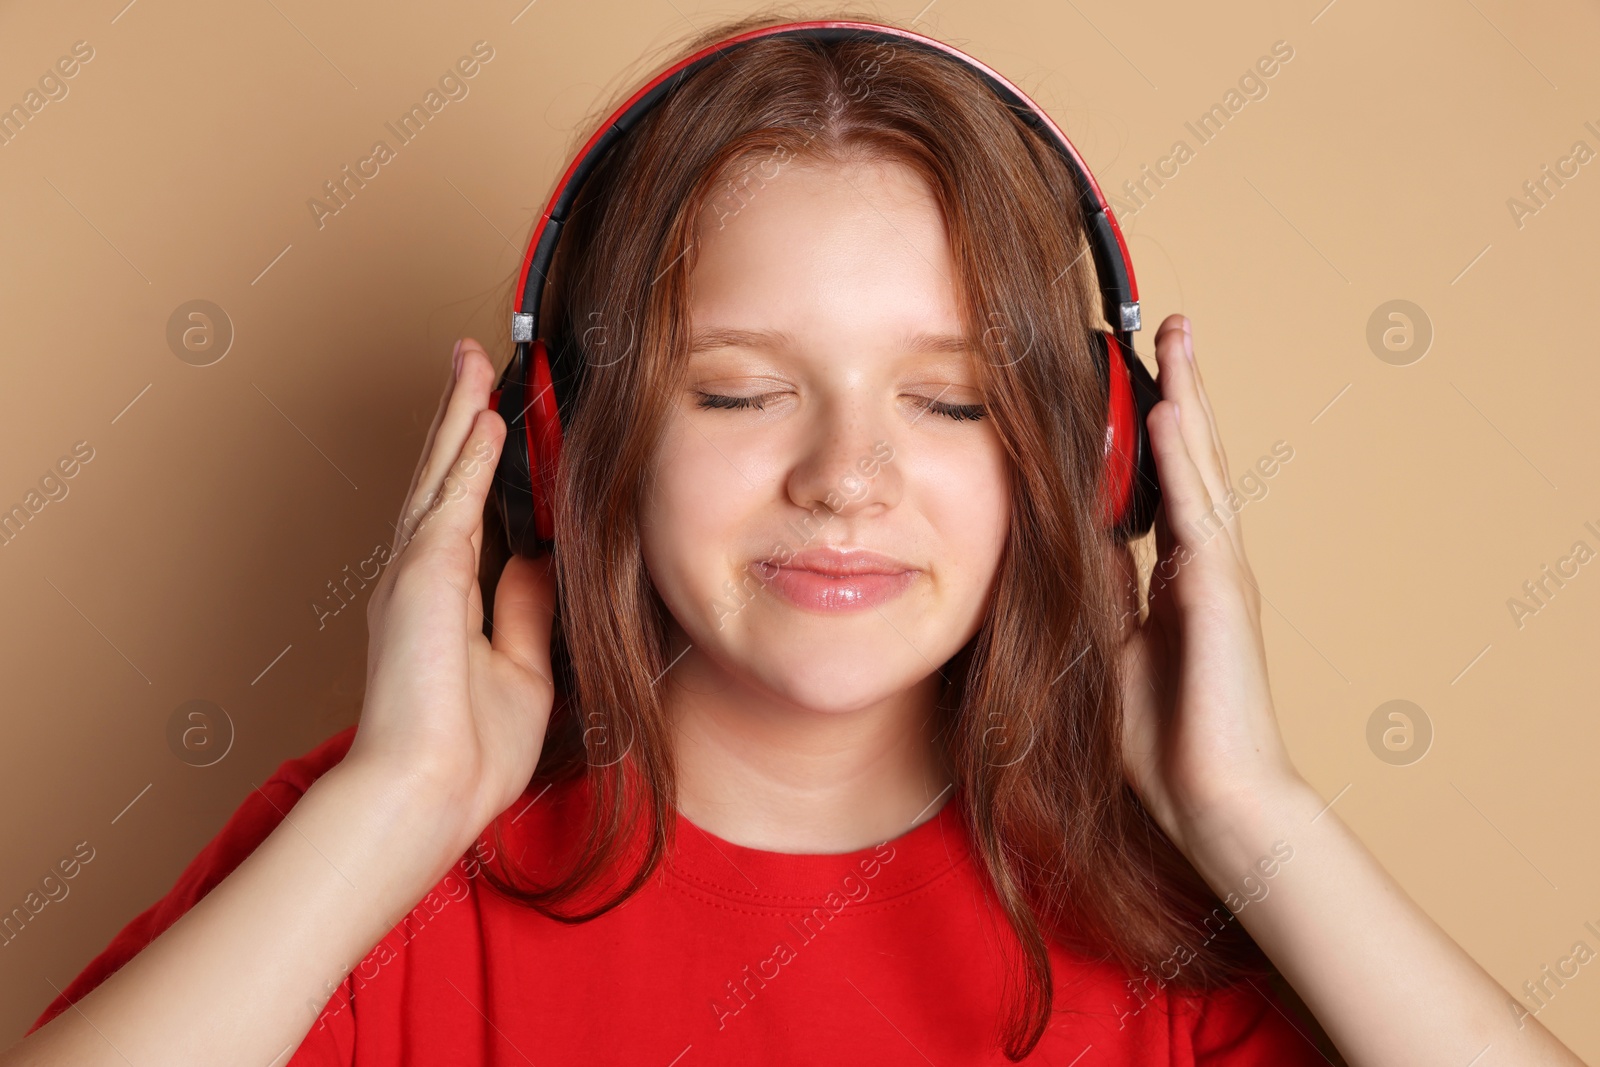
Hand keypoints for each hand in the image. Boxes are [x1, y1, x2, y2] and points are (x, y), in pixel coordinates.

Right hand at [343, 338, 558, 849]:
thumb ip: (526, 609)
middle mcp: (421, 578)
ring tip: (475, 365)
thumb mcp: (520, 669)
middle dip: (460, 419)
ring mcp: (415, 573)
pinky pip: (451, 498)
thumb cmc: (468, 753)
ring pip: (441, 474)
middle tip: (474, 366)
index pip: (464, 513)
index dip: (478, 464)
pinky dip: (469, 453)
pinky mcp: (423, 575)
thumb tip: (539, 560)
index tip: (497, 421)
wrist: (427, 795)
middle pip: (444, 479)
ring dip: (460, 416)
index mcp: (442, 601)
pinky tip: (484, 414)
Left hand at [1113, 315, 1301, 853]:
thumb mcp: (1109, 644)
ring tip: (1176, 338)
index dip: (1152, 429)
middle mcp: (1205, 563)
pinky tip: (1173, 412)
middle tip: (1169, 328)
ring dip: (1188, 399)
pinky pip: (1198, 511)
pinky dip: (1184, 460)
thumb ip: (1099, 588)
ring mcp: (1220, 573)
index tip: (1132, 379)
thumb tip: (1073, 537)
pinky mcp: (1220, 593)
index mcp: (1180, 576)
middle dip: (1179, 390)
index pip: (1164, 483)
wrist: (1210, 801)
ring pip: (1201, 468)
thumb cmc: (1161, 739)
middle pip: (1191, 459)